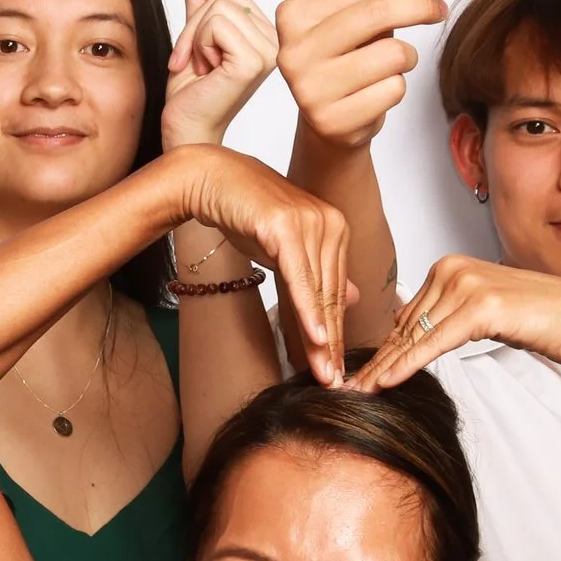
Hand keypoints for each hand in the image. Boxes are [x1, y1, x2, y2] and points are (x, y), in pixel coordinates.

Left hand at [159, 0, 279, 148]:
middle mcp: (275, 42)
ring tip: (196, 67)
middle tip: (185, 58)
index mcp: (265, 35)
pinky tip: (200, 71)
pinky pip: (215, 24)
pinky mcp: (254, 61)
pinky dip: (196, 44)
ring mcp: (269, 52)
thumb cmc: (190, 93)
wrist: (184, 129)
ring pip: (217, 9)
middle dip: (191, 25)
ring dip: (192, 38)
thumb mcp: (192, 34)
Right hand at [174, 146, 356, 384]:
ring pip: (318, 292)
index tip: (334, 366)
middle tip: (333, 380)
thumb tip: (349, 297)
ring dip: (321, 336)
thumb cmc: (243, 212)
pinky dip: (308, 310)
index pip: (335, 291)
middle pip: (331, 295)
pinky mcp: (287, 227)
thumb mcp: (285, 246)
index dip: (335, 331)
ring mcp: (311, 224)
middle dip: (331, 342)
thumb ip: (317, 272)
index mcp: (335, 229)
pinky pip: (300, 278)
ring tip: (323, 371)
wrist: (210, 180)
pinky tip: (315, 337)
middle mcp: (330, 224)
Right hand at [274, 0, 463, 148]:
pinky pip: (392, 91)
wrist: (330, 121)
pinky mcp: (329, 120)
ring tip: (389, 63)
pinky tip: (375, 93)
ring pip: (393, 55)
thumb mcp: (360, 8)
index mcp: (294, 11)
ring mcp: (307, 88)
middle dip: (421, 7)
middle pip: (381, 13)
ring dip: (405, 58)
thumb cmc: (347, 55)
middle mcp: (292, 48)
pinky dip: (395, 90)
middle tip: (438, 9)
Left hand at [351, 256, 560, 392]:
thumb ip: (445, 316)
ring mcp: (466, 285)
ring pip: (414, 337)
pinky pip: (434, 343)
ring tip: (357, 393)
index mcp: (448, 268)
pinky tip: (386, 382)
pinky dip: (408, 365)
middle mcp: (452, 270)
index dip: (380, 350)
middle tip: (343, 388)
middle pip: (404, 328)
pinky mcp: (481, 307)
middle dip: (375, 362)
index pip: (405, 318)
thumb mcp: (480, 313)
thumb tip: (407, 330)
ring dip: (383, 369)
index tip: (355, 374)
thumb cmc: (539, 319)